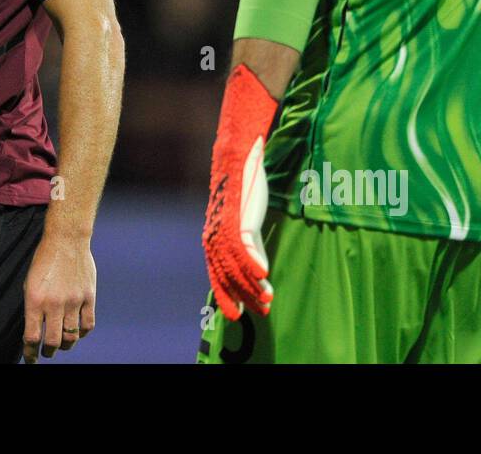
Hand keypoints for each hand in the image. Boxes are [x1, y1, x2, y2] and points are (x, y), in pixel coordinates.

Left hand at [22, 232, 95, 362]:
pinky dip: (82, 333)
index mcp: (35, 300)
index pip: (32, 337)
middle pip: (53, 341)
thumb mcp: (30, 283)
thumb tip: (36, 331)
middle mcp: (54, 303)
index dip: (30, 353)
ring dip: (65, 346)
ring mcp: (74, 301)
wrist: (66, 240)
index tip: (31, 359)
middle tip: (47, 353)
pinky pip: (88, 324)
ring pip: (71, 337)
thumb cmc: (44, 260)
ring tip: (61, 345)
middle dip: (48, 352)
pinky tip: (77, 332)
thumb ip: (33, 307)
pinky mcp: (89, 297)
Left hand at [203, 132, 271, 320]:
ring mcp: (223, 230)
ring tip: (268, 299)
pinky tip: (265, 276)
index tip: (238, 316)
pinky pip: (243, 248)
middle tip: (262, 311)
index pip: (217, 276)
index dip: (226, 297)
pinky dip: (254, 264)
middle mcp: (213, 238)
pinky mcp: (236, 220)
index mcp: (212, 241)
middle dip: (243, 296)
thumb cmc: (243, 196)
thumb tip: (261, 277)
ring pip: (235, 266)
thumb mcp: (246, 227)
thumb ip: (250, 250)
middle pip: (227, 276)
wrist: (239, 163)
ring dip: (252, 285)